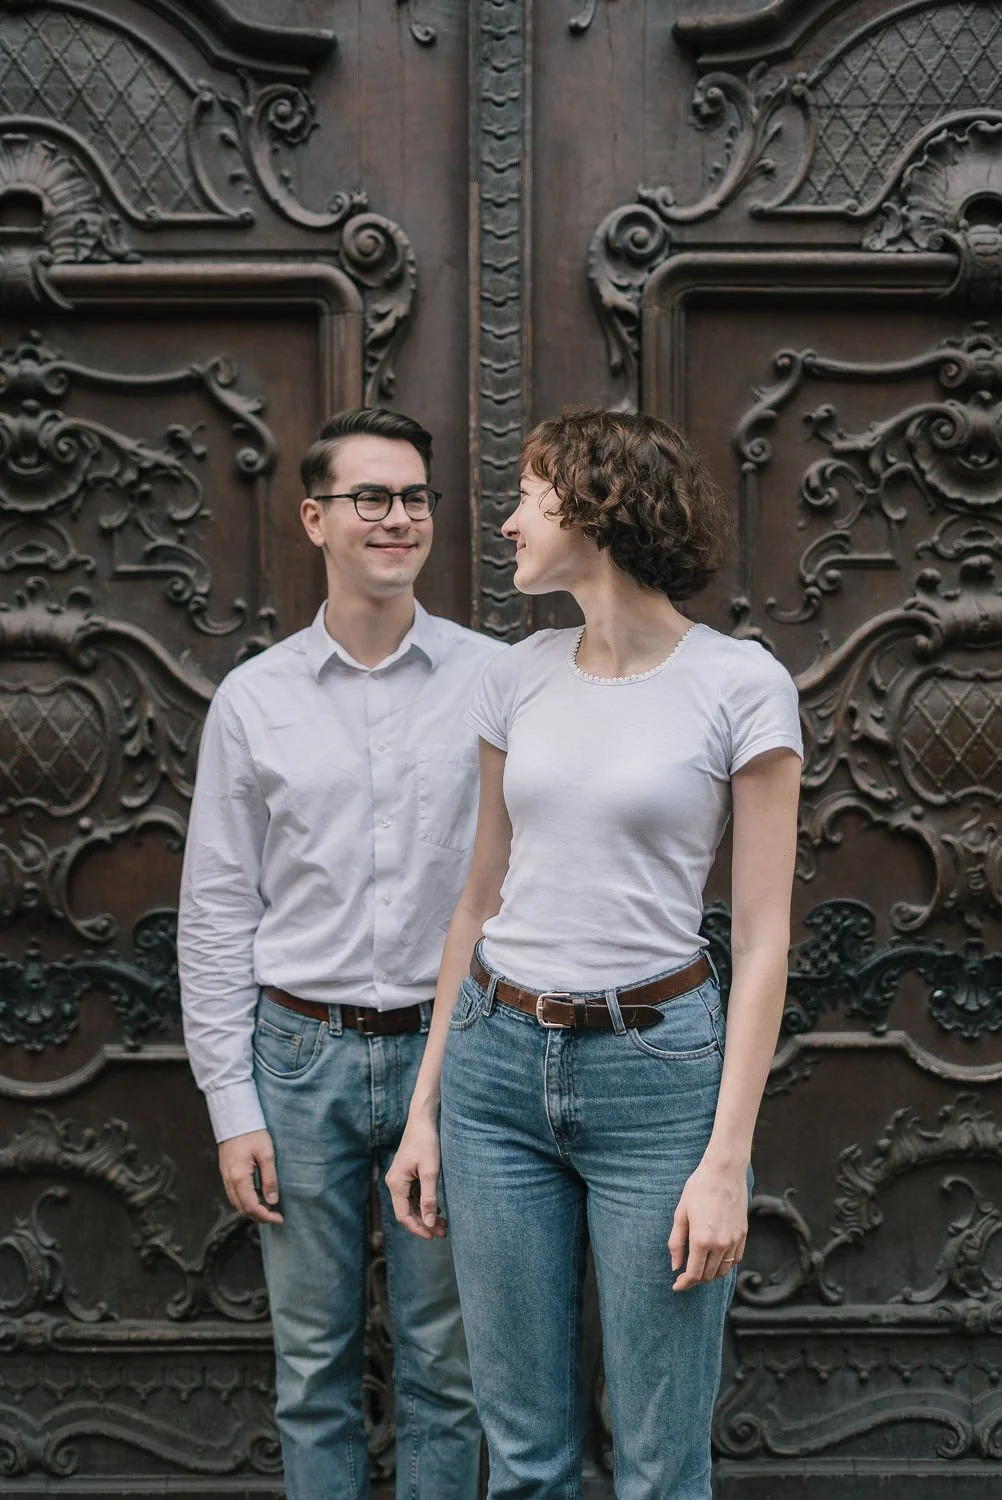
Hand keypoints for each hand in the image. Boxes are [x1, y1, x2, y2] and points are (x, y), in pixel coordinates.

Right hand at [218, 1129, 283, 1224]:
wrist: (235, 1117)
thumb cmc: (252, 1133)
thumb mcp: (267, 1154)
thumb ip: (270, 1179)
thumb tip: (272, 1201)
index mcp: (239, 1177)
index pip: (251, 1206)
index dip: (265, 1216)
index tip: (279, 1218)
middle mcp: (229, 1180)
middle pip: (242, 1208)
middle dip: (259, 1216)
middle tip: (276, 1216)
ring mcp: (226, 1176)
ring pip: (236, 1202)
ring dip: (251, 1209)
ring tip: (269, 1208)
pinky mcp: (226, 1172)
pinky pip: (234, 1193)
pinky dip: (245, 1200)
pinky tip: (258, 1195)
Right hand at [385, 1110, 446, 1240]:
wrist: (423, 1119)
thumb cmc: (426, 1142)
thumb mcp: (430, 1171)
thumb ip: (429, 1198)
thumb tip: (428, 1222)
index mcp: (396, 1184)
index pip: (404, 1215)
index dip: (418, 1228)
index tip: (433, 1236)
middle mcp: (394, 1183)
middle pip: (407, 1211)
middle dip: (424, 1223)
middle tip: (443, 1232)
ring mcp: (400, 1179)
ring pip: (411, 1204)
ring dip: (425, 1215)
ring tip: (443, 1223)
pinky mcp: (407, 1174)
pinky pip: (414, 1195)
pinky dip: (424, 1204)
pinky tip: (438, 1208)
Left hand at [668, 1155, 746, 1290]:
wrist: (724, 1172)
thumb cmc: (698, 1189)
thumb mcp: (681, 1214)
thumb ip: (676, 1243)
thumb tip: (675, 1266)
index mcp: (702, 1240)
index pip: (694, 1274)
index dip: (684, 1284)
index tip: (676, 1286)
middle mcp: (720, 1244)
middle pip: (709, 1275)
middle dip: (695, 1280)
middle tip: (684, 1276)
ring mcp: (734, 1240)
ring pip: (723, 1270)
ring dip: (710, 1275)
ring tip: (699, 1269)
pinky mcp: (743, 1235)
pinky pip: (735, 1259)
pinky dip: (724, 1265)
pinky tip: (715, 1259)